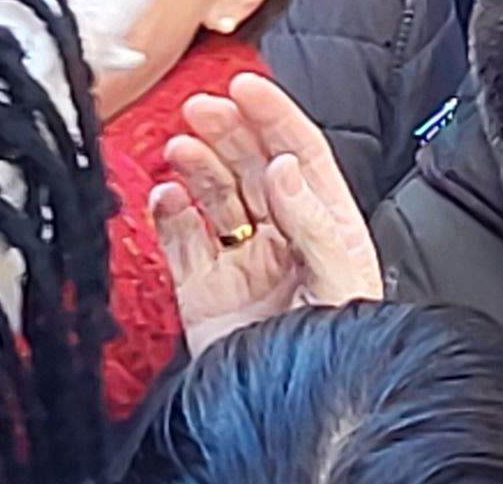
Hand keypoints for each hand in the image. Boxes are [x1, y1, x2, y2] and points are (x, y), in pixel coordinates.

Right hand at [148, 72, 381, 352]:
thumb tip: (285, 167)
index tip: (247, 86)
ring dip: (196, 164)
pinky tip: (163, 196)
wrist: (290, 417)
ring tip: (179, 146)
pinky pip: (180, 241)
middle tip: (201, 108)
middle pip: (252, 166)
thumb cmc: (333, 354)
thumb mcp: (338, 282)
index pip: (300, 157)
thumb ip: (312, 223)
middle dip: (228, 131)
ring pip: (213, 196)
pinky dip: (168, 213)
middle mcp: (283, 240)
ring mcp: (240, 264)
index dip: (275, 117)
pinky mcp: (203, 292)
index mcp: (325, 230)